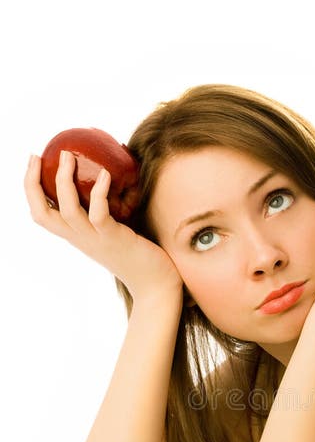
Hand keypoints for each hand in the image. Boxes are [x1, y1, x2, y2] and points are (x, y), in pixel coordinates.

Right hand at [24, 151, 183, 301]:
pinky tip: (105, 174)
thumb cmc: (140, 255)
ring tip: (68, 156)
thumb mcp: (114, 231)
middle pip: (42, 213)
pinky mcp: (114, 239)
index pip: (42, 215)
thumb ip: (107, 211)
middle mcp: (80, 239)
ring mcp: (96, 240)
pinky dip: (99, 191)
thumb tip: (109, 175)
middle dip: (32, 183)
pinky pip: (99, 213)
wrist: (156, 285)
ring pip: (67, 210)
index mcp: (77, 236)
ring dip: (64, 180)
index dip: (31, 189)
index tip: (35, 163)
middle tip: (37, 156)